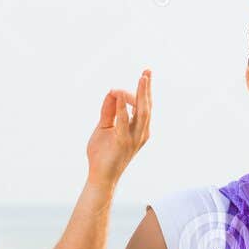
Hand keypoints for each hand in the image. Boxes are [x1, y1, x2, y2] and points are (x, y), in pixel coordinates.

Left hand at [86, 70, 151, 185]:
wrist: (100, 177)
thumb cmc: (103, 154)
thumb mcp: (105, 127)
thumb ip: (108, 110)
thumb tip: (112, 92)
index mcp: (139, 129)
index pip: (142, 106)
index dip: (139, 92)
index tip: (120, 86)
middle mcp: (140, 133)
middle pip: (146, 106)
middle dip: (147, 88)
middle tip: (148, 71)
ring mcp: (134, 139)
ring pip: (141, 112)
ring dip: (141, 94)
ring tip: (143, 78)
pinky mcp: (123, 143)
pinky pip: (123, 122)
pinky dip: (122, 108)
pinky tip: (119, 94)